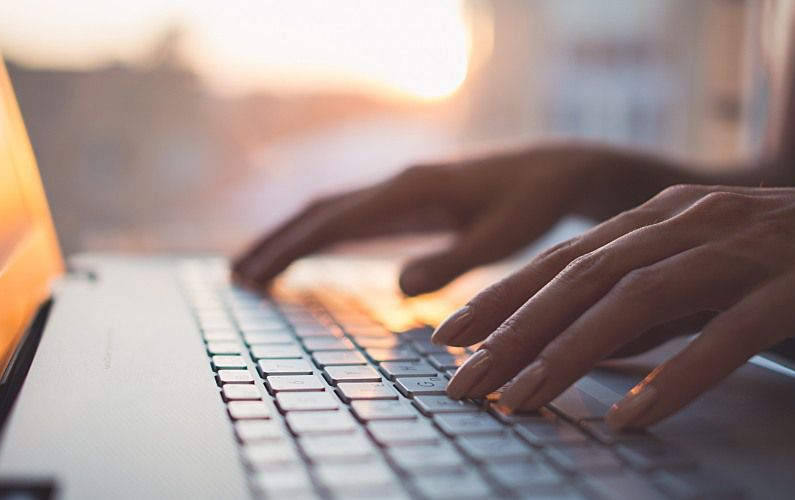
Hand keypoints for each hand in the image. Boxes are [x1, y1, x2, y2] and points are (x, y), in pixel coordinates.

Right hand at [233, 142, 681, 294]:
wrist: (557, 171)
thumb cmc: (535, 205)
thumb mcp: (502, 238)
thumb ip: (454, 262)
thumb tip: (399, 287)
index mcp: (412, 190)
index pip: (336, 220)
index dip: (292, 248)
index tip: (256, 274)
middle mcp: (398, 184)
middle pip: (320, 211)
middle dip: (276, 243)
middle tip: (236, 278)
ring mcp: (402, 190)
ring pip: (331, 212)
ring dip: (291, 239)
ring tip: (253, 270)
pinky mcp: (411, 200)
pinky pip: (353, 217)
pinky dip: (320, 236)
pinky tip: (307, 255)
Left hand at [435, 182, 794, 429]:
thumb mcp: (709, 261)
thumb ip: (651, 297)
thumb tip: (587, 346)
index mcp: (663, 217)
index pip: (564, 259)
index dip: (502, 297)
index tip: (450, 338)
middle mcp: (690, 224)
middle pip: (583, 279)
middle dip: (514, 333)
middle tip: (464, 381)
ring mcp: (742, 251)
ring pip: (637, 301)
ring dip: (571, 354)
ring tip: (524, 401)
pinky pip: (727, 335)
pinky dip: (676, 375)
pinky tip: (635, 414)